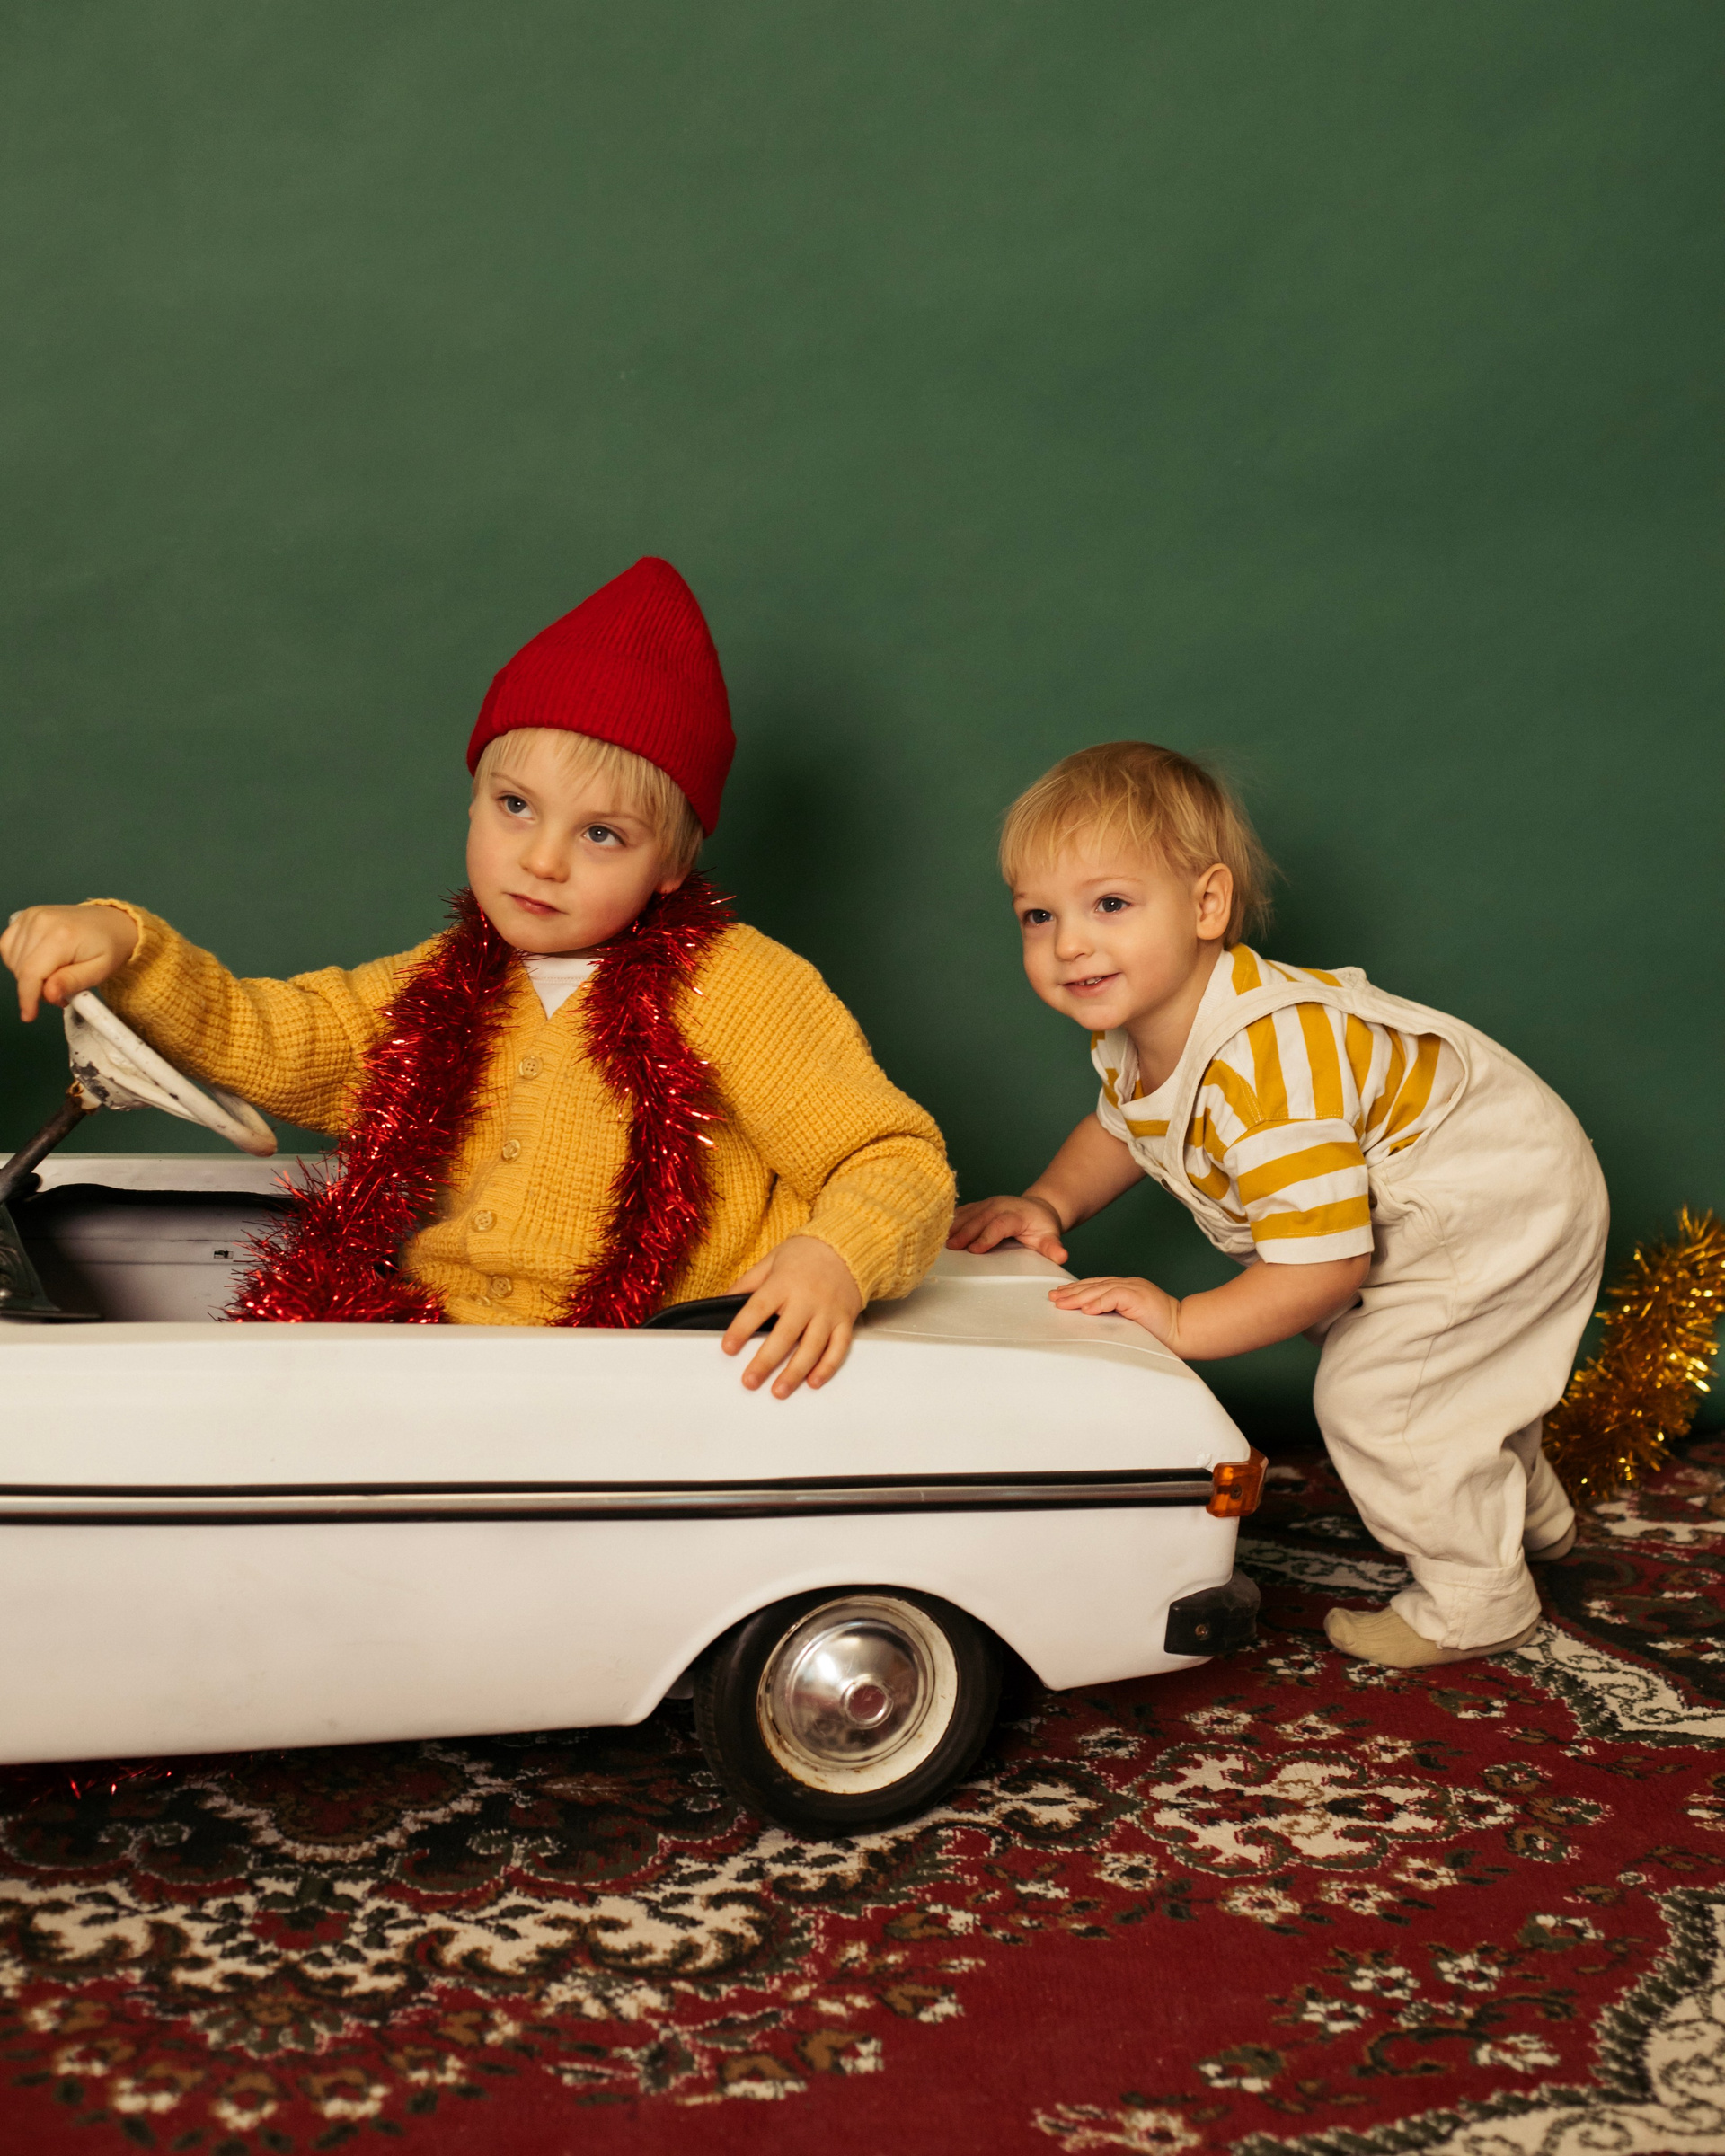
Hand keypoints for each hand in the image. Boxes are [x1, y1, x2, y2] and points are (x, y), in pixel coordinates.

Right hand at [1, 904, 138, 1022]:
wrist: (113, 922)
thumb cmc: (110, 946)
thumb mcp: (100, 971)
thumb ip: (72, 982)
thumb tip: (48, 994)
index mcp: (62, 935)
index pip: (31, 973)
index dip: (27, 998)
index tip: (28, 1015)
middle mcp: (42, 922)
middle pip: (21, 970)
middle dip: (37, 989)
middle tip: (62, 990)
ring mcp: (32, 917)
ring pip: (13, 961)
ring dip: (29, 976)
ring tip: (56, 974)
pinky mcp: (26, 917)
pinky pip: (8, 947)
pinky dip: (20, 961)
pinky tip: (41, 962)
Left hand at [723, 1235, 863, 1398]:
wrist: (847, 1245)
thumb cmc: (806, 1253)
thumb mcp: (771, 1260)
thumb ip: (747, 1282)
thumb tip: (721, 1300)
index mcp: (784, 1282)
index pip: (758, 1308)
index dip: (741, 1329)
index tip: (728, 1348)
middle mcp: (807, 1299)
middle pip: (784, 1335)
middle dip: (766, 1361)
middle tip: (750, 1381)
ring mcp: (828, 1312)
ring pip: (812, 1347)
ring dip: (795, 1372)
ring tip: (779, 1391)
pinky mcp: (845, 1320)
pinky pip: (839, 1348)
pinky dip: (827, 1367)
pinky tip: (813, 1381)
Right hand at [946, 1193, 1067, 1262]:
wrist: (1038, 1208)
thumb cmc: (1042, 1227)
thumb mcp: (1050, 1237)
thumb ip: (1053, 1248)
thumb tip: (1062, 1257)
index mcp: (1016, 1215)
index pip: (999, 1225)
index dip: (987, 1236)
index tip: (975, 1250)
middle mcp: (1000, 1206)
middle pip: (980, 1219)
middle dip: (965, 1233)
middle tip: (952, 1247)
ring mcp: (988, 1203)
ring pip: (968, 1214)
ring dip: (954, 1226)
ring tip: (940, 1240)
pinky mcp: (979, 1205)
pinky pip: (963, 1211)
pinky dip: (951, 1220)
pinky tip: (940, 1230)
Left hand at [1048, 1273, 1180, 1345]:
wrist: (1186, 1331)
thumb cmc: (1162, 1333)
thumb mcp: (1132, 1323)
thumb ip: (1114, 1318)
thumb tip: (1091, 1323)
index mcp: (1127, 1290)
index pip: (1096, 1287)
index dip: (1077, 1290)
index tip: (1059, 1296)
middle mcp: (1128, 1285)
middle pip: (1093, 1285)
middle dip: (1071, 1292)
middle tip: (1052, 1297)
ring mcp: (1134, 1288)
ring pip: (1100, 1289)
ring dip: (1078, 1297)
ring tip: (1061, 1303)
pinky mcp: (1138, 1297)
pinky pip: (1114, 1296)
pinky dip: (1098, 1303)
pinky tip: (1084, 1309)